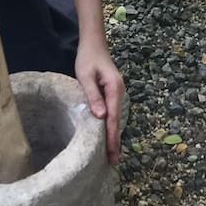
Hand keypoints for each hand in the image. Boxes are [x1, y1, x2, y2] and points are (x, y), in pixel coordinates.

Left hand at [75, 40, 125, 164]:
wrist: (94, 43)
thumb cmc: (87, 59)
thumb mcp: (86, 76)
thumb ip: (93, 96)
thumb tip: (101, 117)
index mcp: (114, 89)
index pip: (113, 118)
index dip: (112, 137)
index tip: (112, 154)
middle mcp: (119, 92)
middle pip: (117, 121)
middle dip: (115, 141)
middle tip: (114, 162)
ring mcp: (117, 93)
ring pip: (116, 118)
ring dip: (113, 135)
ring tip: (111, 155)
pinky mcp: (112, 93)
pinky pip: (113, 113)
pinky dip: (111, 126)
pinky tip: (107, 136)